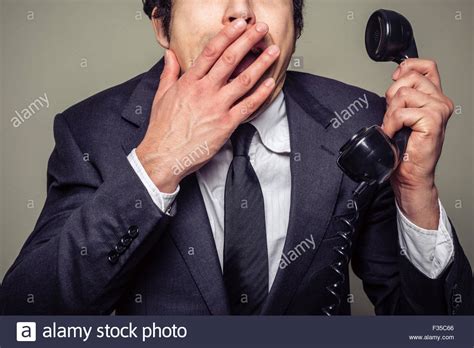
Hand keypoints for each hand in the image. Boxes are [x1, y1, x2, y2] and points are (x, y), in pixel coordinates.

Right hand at [136, 19, 279, 192]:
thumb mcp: (161, 95)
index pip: (211, 51)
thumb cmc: (163, 129)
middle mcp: (205, 91)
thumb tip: (170, 55)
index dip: (227, 35)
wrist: (164, 155)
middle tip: (261, 28)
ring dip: (261, 63)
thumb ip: (169, 72)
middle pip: (230, 59)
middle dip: (248, 40)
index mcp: (189, 82)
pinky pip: (248, 106)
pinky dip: (261, 94)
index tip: (239, 24)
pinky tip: (270, 83)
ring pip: (244, 80)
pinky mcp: (226, 125)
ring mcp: (217, 107)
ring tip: (273, 51)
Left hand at [382, 59, 453, 228]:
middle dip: (392, 96)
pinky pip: (401, 112)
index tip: (395, 80)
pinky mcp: (432, 120)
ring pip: (403, 94)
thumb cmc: (404, 149)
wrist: (409, 175)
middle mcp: (440, 101)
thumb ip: (402, 97)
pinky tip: (393, 134)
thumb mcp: (400, 116)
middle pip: (410, 77)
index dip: (407, 68)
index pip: (426, 66)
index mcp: (434, 97)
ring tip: (393, 128)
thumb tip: (395, 78)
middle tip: (392, 117)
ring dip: (390, 113)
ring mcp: (438, 110)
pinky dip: (391, 123)